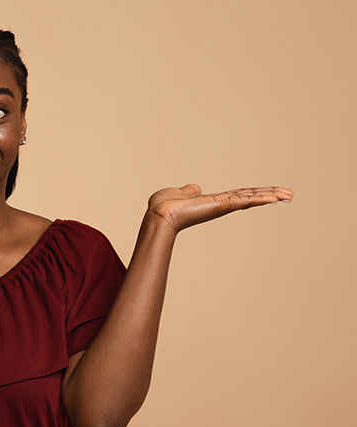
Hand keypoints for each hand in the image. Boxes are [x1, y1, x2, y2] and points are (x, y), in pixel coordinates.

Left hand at [147, 184, 293, 232]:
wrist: (159, 215)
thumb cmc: (164, 206)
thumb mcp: (179, 194)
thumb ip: (189, 191)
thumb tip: (194, 188)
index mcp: (212, 201)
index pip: (239, 195)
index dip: (255, 193)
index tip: (271, 193)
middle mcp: (220, 204)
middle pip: (250, 196)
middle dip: (270, 194)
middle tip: (290, 195)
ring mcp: (222, 205)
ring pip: (251, 198)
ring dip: (271, 195)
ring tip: (289, 195)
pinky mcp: (220, 205)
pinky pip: (244, 200)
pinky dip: (260, 198)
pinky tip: (275, 198)